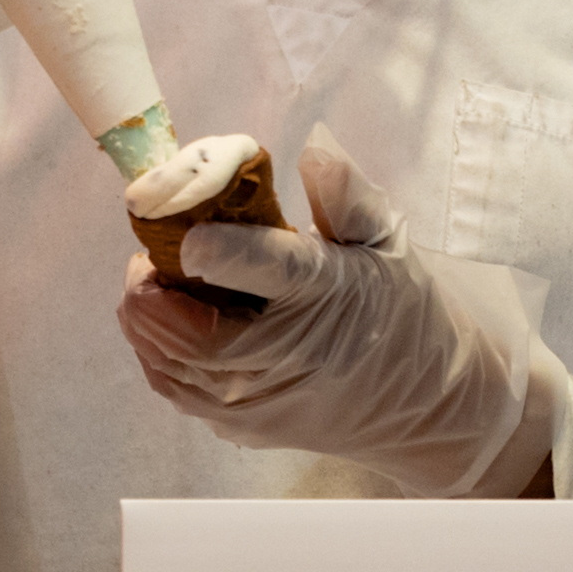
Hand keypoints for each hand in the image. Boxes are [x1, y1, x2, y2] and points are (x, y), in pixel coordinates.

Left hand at [116, 125, 552, 492]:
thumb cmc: (401, 309)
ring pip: (171, 363)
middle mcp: (289, 359)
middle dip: (158, 282)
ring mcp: (261, 404)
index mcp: (329, 295)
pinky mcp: (243, 427)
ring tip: (156, 274)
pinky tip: (166, 316)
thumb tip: (314, 144)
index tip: (189, 235)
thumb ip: (346, 192)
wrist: (424, 404)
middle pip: (195, 331)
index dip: (221, 253)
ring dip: (148, 314)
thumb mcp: (386, 239)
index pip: (272, 273)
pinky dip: (155, 347)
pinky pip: (174, 386)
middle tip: (156, 244)